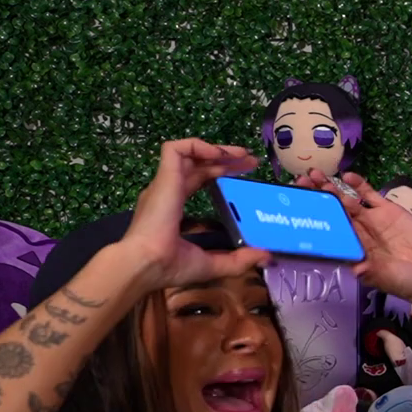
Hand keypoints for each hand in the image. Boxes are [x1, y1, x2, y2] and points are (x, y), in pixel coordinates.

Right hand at [119, 139, 267, 290]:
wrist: (146, 264)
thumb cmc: (171, 266)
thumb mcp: (213, 263)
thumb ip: (238, 260)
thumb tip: (265, 257)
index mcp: (172, 207)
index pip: (197, 180)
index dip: (220, 174)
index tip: (244, 173)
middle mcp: (167, 191)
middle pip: (197, 165)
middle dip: (225, 159)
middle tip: (251, 160)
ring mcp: (164, 183)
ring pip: (188, 153)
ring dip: (215, 149)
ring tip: (241, 153)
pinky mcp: (164, 177)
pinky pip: (175, 149)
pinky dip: (197, 146)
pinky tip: (219, 154)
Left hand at [296, 169, 411, 306]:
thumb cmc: (406, 283)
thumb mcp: (387, 278)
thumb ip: (372, 271)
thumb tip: (356, 269)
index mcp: (352, 251)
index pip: (328, 231)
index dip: (314, 218)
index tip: (299, 207)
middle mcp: (358, 234)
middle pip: (333, 213)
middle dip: (318, 198)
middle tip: (301, 182)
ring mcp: (372, 221)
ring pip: (347, 201)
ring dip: (332, 189)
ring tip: (316, 175)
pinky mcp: (389, 211)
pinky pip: (370, 195)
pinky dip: (359, 185)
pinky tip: (347, 176)